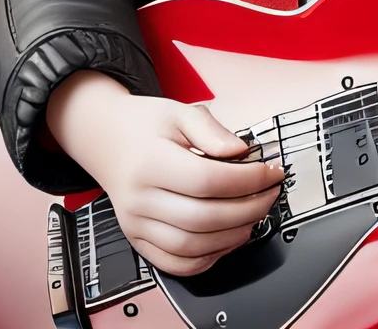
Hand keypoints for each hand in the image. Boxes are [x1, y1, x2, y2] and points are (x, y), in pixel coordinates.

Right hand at [46, 70, 283, 275]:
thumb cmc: (144, 127)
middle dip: (250, 209)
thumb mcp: (178, 112)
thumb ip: (211, 130)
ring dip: (233, 237)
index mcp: (150, 163)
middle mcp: (140, 199)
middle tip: (270, 194)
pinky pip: (176, 264)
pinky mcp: (137, 240)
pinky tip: (227, 239)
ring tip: (254, 216)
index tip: (271, 172)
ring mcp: (136, 225)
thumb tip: (240, 151)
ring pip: (192, 247)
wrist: (106, 140)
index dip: (249, 180)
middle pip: (204, 218)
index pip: (208, 181)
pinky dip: (207, 259)